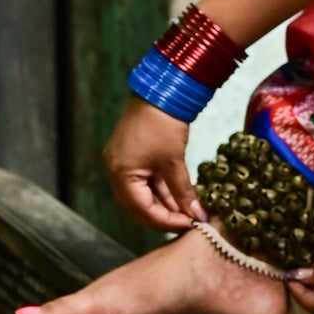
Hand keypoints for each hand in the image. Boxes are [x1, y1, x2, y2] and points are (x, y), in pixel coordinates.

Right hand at [103, 96, 205, 230]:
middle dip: (164, 215)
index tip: (189, 225)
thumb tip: (197, 216)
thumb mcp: (174, 161)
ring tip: (188, 211)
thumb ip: (183, 192)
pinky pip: (145, 180)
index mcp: (121, 174)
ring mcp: (122, 162)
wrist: (160, 89)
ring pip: (143, 193)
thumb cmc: (163, 124)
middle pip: (139, 205)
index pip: (142, 210)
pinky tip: (180, 196)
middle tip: (189, 221)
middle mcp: (116, 171)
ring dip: (165, 203)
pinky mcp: (132, 155)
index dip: (166, 221)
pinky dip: (162, 189)